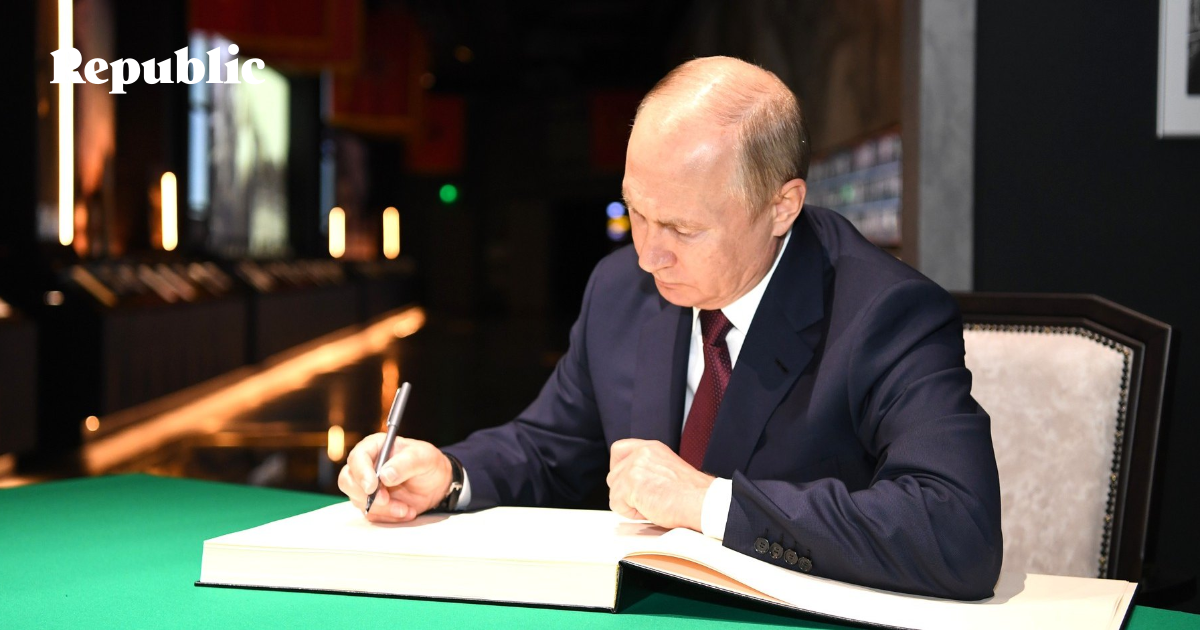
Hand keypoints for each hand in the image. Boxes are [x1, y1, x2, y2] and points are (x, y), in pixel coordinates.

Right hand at [337, 433, 452, 522]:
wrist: (437, 483)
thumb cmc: (428, 463)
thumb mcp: (424, 457)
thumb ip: (405, 463)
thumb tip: (384, 475)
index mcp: (375, 448)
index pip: (357, 458)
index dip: (361, 473)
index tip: (372, 486)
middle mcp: (366, 466)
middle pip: (347, 481)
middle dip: (366, 495)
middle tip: (386, 500)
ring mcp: (367, 487)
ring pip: (359, 501)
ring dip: (383, 509)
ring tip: (406, 508)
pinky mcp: (373, 504)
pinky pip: (372, 514)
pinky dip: (389, 517)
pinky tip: (406, 511)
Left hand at [606, 439, 714, 530]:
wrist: (702, 501)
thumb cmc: (691, 493)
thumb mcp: (667, 469)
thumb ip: (647, 469)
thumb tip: (631, 484)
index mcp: (651, 448)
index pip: (618, 450)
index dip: (618, 468)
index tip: (625, 481)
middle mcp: (641, 453)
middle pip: (613, 475)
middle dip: (625, 492)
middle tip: (647, 500)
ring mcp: (634, 466)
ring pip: (614, 491)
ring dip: (629, 504)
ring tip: (652, 505)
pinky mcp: (631, 483)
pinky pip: (616, 504)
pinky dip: (630, 513)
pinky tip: (649, 510)